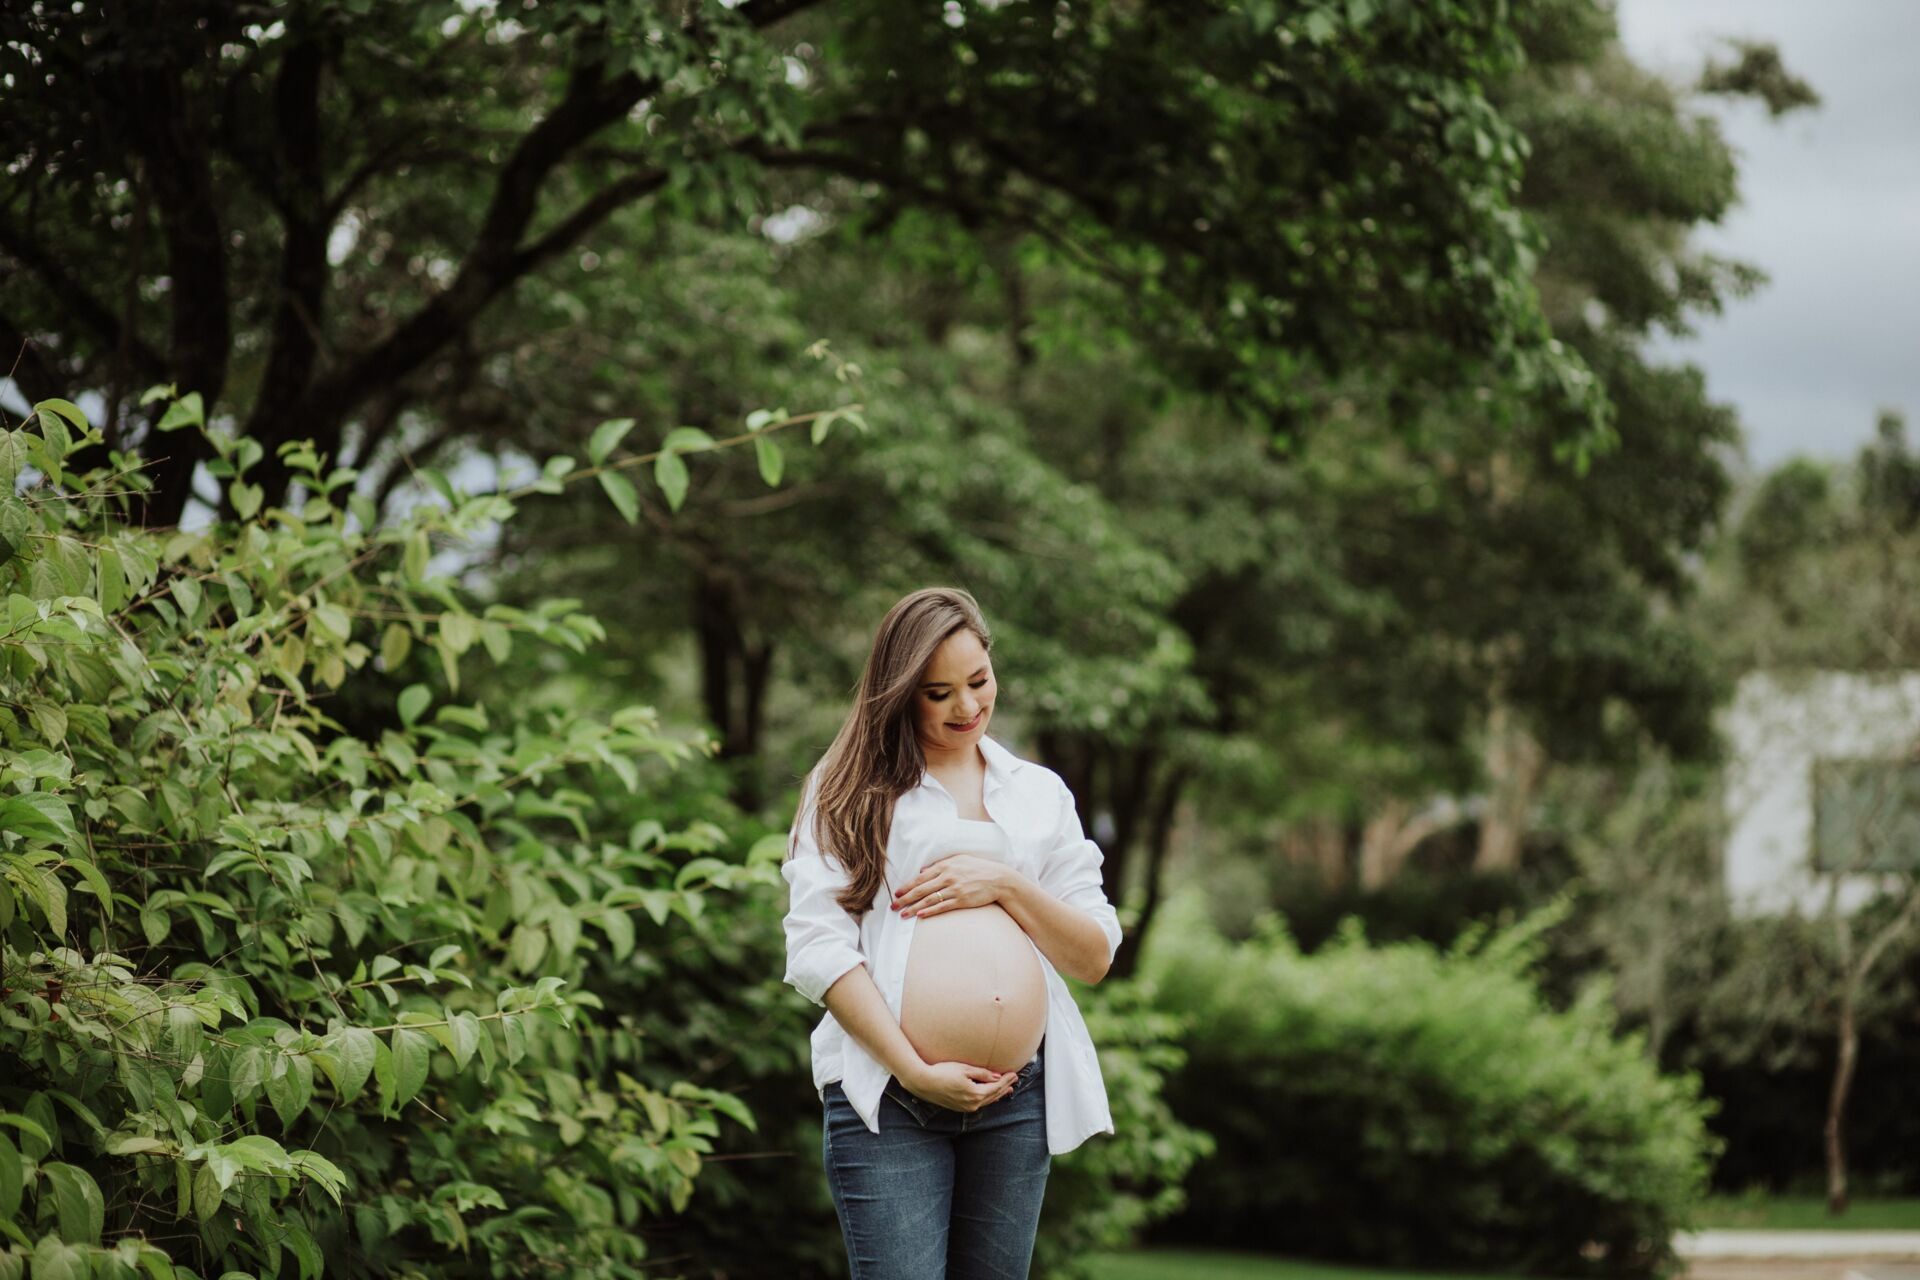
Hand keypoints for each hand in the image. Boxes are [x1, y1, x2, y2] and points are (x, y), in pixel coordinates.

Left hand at [892, 853, 1014, 917]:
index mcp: (945, 866)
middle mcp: (947, 877)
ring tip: (903, 914)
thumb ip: (940, 864)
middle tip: (894, 906)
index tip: (897, 893)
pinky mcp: (961, 900)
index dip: (907, 886)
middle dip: (905, 899)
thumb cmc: (978, 868)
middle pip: (921, 889)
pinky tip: (920, 916)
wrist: (998, 878)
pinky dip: (930, 911)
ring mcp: (954, 889)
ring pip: (929, 899)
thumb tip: (923, 870)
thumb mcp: (959, 860)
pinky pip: (942, 907)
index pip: (921, 878)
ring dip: (914, 908)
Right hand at [904, 1059, 1017, 1111]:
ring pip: (986, 1101)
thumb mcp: (964, 1069)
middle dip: (1004, 1087)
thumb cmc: (942, 1072)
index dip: (1006, 1080)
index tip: (1014, 1074)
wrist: (923, 1082)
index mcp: (974, 1094)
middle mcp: (971, 1104)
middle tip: (1014, 1080)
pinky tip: (988, 1095)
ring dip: (997, 1094)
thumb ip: (982, 1073)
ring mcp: (965, 1107)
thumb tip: (996, 1076)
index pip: (995, 1088)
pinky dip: (986, 1098)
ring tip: (1006, 1089)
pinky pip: (978, 1104)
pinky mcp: (959, 1107)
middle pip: (993, 1096)